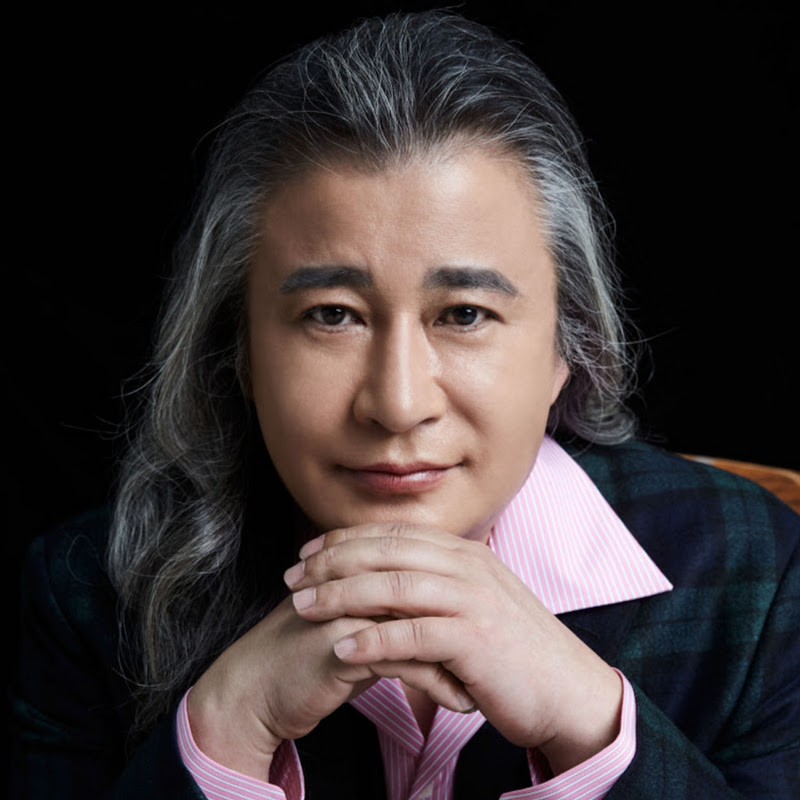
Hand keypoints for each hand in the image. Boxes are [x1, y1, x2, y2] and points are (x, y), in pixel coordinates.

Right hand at [187, 590, 471, 779]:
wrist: (254, 691)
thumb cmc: (306, 658)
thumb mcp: (354, 625)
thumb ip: (387, 609)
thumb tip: (432, 609)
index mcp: (359, 567)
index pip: (425, 571)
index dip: (460, 597)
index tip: (491, 627)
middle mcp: (357, 580)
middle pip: (429, 594)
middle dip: (467, 628)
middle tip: (499, 657)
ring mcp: (350, 608)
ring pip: (422, 626)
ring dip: (460, 659)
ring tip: (485, 685)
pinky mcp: (343, 645)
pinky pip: (405, 661)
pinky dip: (437, 683)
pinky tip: (459, 702)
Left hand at [287, 523, 623, 774]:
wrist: (567, 689)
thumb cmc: (513, 649)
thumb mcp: (476, 601)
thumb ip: (438, 582)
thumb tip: (390, 576)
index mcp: (464, 552)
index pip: (393, 534)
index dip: (344, 539)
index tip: (307, 551)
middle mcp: (467, 566)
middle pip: (385, 553)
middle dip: (332, 562)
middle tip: (292, 576)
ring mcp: (473, 600)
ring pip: (393, 587)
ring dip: (341, 596)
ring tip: (303, 607)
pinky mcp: (475, 639)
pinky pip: (413, 636)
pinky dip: (373, 642)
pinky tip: (342, 649)